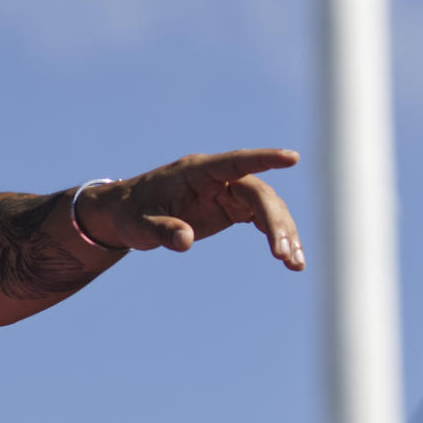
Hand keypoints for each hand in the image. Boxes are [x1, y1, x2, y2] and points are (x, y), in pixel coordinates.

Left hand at [76, 149, 303, 269]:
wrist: (127, 215)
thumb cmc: (130, 213)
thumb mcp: (137, 226)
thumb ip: (160, 231)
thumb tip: (184, 241)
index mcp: (196, 171)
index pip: (235, 162)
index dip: (263, 159)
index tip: (292, 158)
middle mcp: (218, 179)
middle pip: (258, 193)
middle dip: (275, 222)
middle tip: (282, 254)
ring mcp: (228, 193)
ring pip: (267, 208)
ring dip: (284, 234)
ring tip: (295, 264)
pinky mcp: (231, 209)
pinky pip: (261, 220)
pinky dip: (276, 238)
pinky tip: (290, 260)